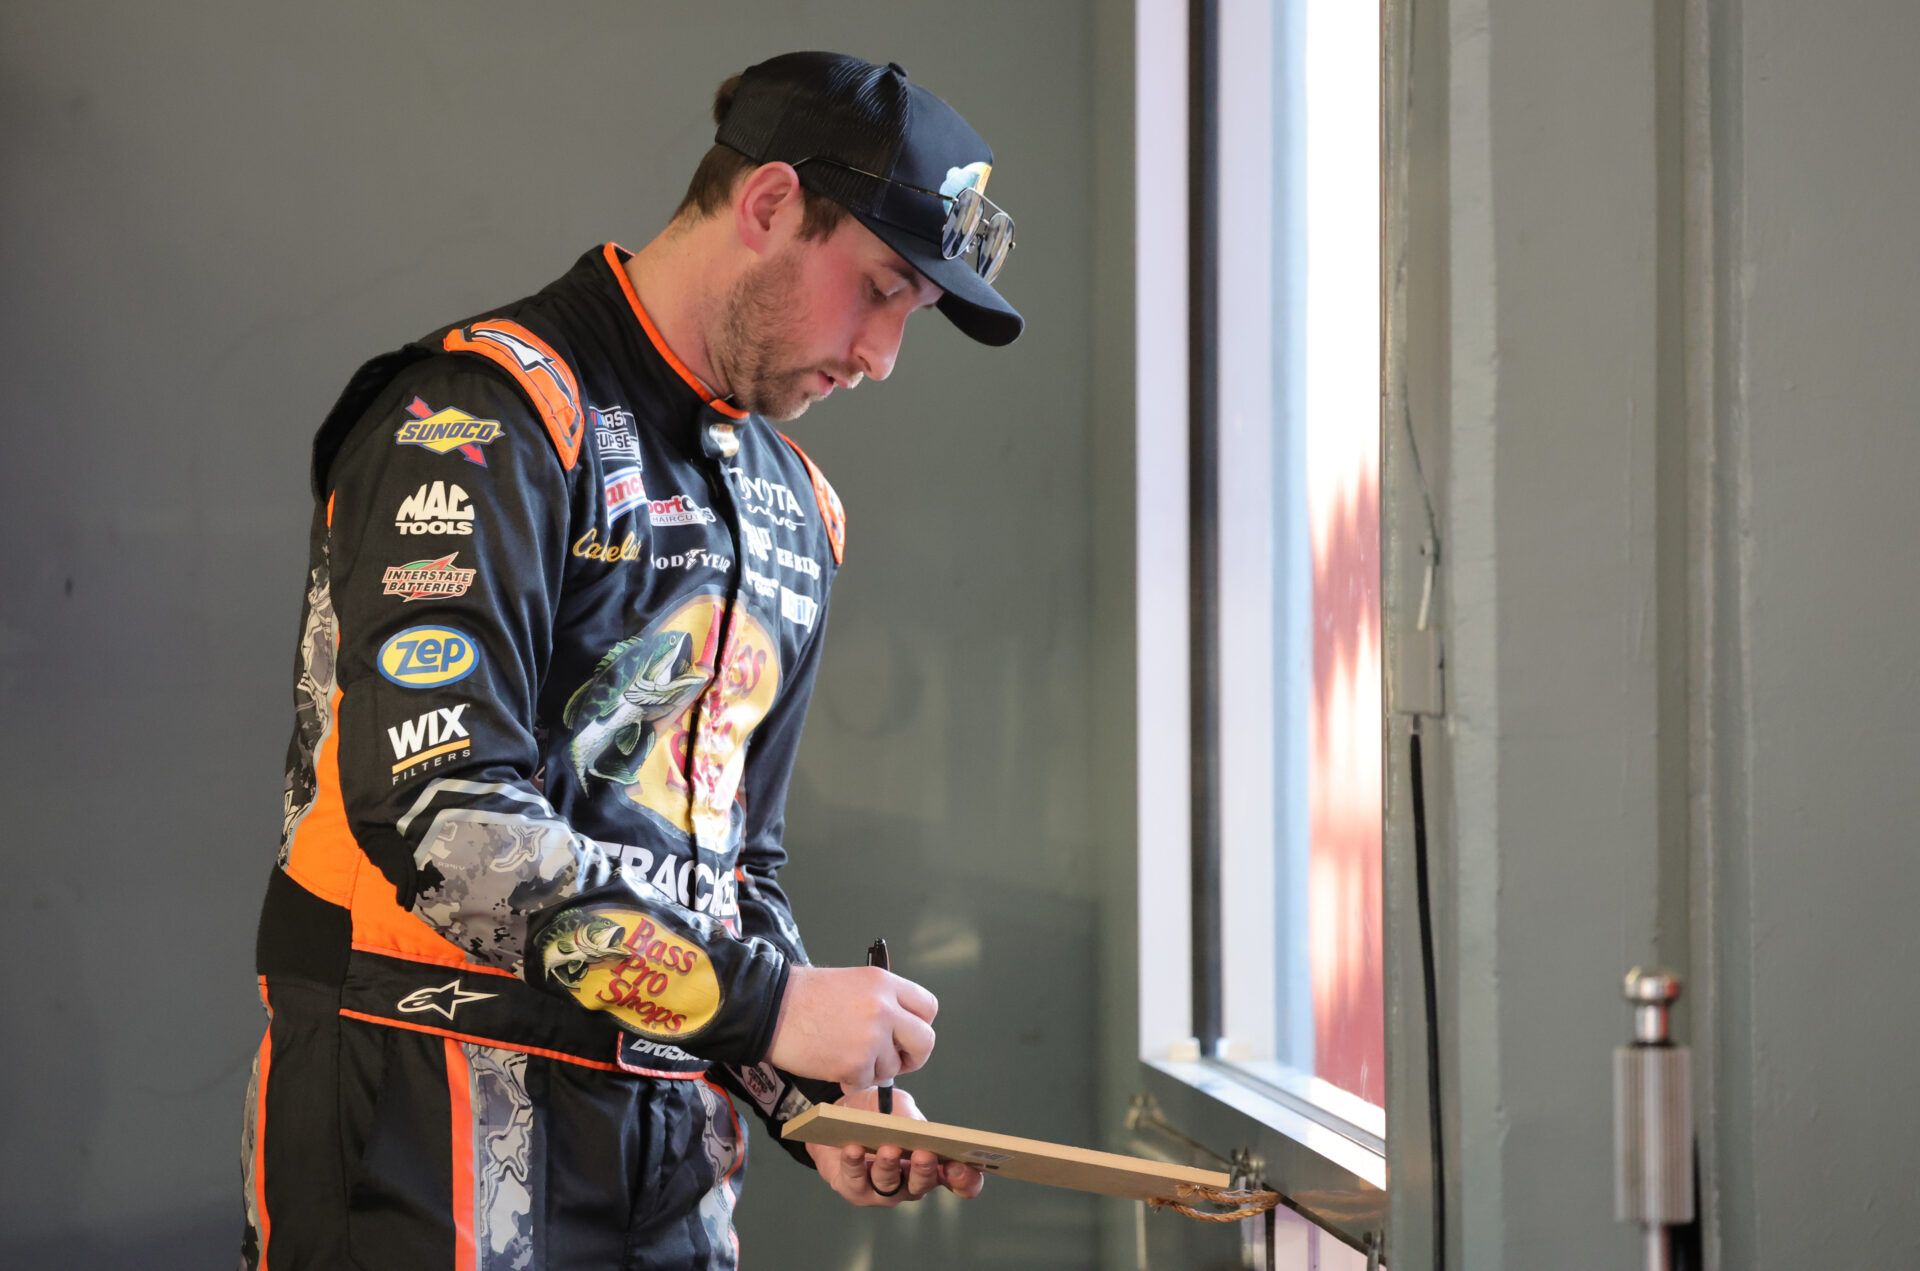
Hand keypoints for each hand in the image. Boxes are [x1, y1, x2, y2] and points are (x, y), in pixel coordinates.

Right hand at [766, 964, 937, 1088]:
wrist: (770, 1008)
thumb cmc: (804, 996)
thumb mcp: (853, 983)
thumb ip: (882, 1002)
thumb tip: (900, 1030)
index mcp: (885, 983)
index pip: (928, 1008)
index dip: (919, 1026)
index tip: (907, 1036)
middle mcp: (884, 1008)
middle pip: (925, 1041)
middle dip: (912, 1056)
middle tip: (894, 1060)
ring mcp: (872, 1037)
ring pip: (892, 1067)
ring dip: (872, 1069)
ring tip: (845, 1054)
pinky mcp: (856, 1063)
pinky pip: (866, 1082)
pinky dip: (851, 1080)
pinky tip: (833, 1064)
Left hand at [806, 1086, 986, 1206]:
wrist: (840, 1115)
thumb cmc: (878, 1113)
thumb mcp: (898, 1105)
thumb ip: (908, 1116)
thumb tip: (915, 1128)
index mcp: (932, 1163)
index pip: (959, 1181)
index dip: (965, 1179)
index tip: (962, 1165)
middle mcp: (910, 1182)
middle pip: (922, 1185)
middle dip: (924, 1170)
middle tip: (923, 1154)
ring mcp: (882, 1190)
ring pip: (889, 1186)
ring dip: (889, 1167)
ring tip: (887, 1149)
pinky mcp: (853, 1189)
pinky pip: (855, 1181)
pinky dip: (854, 1164)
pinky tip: (853, 1149)